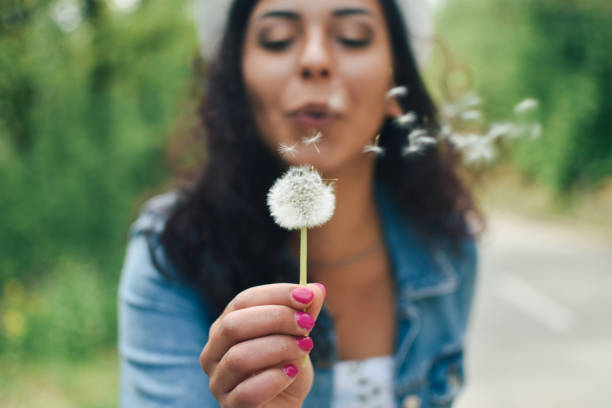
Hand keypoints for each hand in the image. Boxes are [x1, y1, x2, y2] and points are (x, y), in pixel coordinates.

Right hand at [200, 283, 325, 406]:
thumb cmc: (286, 368)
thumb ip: (304, 313)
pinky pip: (247, 392)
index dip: (276, 295)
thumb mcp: (298, 337)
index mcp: (225, 326)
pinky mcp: (229, 406)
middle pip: (234, 324)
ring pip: (239, 358)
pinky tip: (292, 373)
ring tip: (303, 349)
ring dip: (279, 349)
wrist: (285, 406)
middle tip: (307, 323)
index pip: (243, 301)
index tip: (307, 295)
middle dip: (276, 319)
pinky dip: (275, 379)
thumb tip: (317, 288)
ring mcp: (217, 381)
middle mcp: (213, 351)